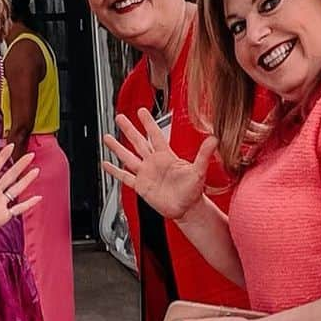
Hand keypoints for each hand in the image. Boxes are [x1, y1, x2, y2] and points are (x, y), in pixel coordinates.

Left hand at [0, 144, 40, 245]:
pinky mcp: (3, 215)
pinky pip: (18, 208)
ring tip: (36, 170)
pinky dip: (28, 204)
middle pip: (10, 175)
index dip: (3, 156)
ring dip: (26, 180)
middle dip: (20, 165)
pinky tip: (37, 197)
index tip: (11, 145)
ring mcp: (0, 203)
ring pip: (17, 189)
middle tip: (30, 154)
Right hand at [101, 108, 216, 219]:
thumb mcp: (199, 171)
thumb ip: (203, 154)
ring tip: (107, 138)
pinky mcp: (141, 186)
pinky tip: (107, 165)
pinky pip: (125, 177)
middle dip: (129, 129)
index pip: (155, 135)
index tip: (141, 111)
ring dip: (117, 148)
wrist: (186, 209)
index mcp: (166, 156)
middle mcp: (154, 163)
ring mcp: (146, 174)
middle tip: (120, 118)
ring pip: (128, 157)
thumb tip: (214, 139)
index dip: (148, 123)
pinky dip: (115, 171)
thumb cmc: (193, 192)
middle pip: (138, 142)